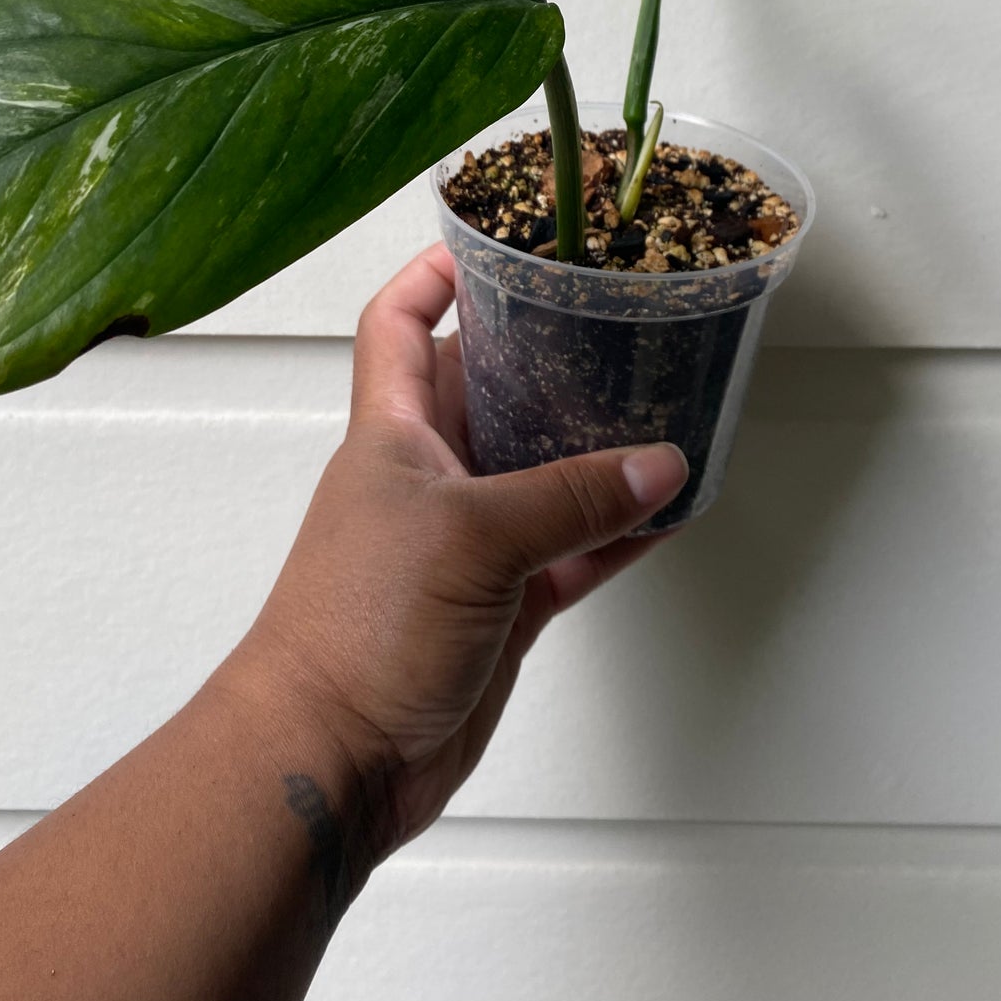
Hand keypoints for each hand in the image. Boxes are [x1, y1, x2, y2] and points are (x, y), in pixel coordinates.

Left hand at [231, 243, 687, 864]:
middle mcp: (430, 475)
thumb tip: (656, 464)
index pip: (400, 322)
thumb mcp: (470, 539)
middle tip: (620, 322)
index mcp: (394, 431)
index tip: (496, 241)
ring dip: (599, 448)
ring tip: (665, 408)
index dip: (436, 273)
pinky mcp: (501, 603)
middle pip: (492, 387)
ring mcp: (468, 541)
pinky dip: (619, 533)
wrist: (332, 759)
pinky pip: (572, 549)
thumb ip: (570, 499)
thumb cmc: (356, 629)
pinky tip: (669, 511)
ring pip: (544, 471)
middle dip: (550, 355)